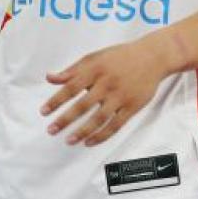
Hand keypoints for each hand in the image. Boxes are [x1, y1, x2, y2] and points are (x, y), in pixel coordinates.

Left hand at [41, 37, 171, 145]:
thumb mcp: (95, 57)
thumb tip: (50, 78)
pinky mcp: (133, 106)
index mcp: (96, 70)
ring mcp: (121, 96)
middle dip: (65, 120)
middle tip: (51, 130)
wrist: (153, 56)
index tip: (43, 112)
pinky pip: (116, 125)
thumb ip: (72, 69)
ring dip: (82, 131)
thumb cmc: (121, 56)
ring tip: (69, 141)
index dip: (56, 100)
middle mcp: (108, 83)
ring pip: (99, 118)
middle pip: (83, 105)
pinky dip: (102, 135)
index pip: (71, 87)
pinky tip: (89, 142)